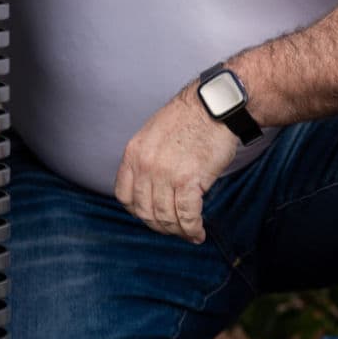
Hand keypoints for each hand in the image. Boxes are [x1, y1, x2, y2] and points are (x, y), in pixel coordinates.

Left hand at [114, 82, 237, 243]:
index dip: (137, 211)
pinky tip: (198, 232)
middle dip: (160, 225)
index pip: (123, 196)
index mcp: (133, 153)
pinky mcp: (189, 181)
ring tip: (189, 232)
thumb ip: (146, 159)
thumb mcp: (153, 134)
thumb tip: (150, 187)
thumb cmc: (189, 118)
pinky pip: (186, 217)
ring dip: (178, 230)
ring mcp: (165, 174)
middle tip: (174, 228)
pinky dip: (192, 230)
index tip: (151, 214)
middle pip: (144, 211)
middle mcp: (145, 165)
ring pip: (165, 218)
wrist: (214, 106)